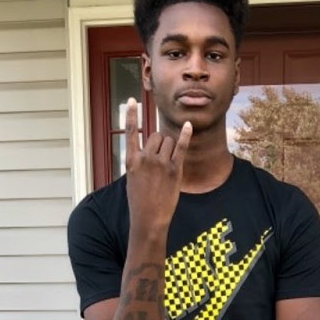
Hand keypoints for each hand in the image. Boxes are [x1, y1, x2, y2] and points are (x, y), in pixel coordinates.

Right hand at [125, 97, 191, 234]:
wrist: (149, 219)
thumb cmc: (139, 201)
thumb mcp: (132, 179)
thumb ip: (138, 161)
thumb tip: (146, 148)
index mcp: (131, 160)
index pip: (131, 132)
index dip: (131, 115)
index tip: (131, 100)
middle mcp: (146, 159)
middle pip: (156, 136)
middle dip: (159, 143)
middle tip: (159, 162)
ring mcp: (161, 164)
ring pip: (168, 141)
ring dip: (169, 147)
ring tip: (166, 166)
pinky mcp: (175, 170)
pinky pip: (181, 147)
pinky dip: (185, 135)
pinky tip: (188, 125)